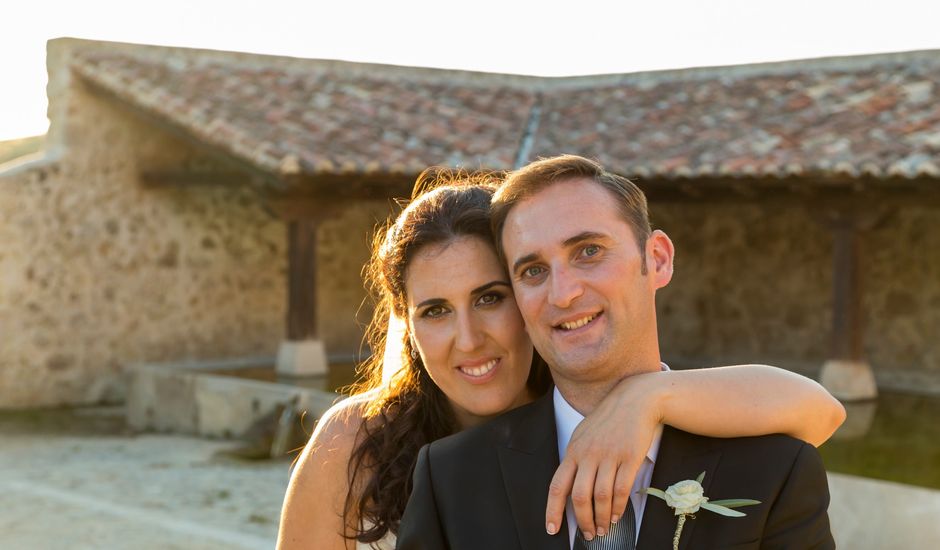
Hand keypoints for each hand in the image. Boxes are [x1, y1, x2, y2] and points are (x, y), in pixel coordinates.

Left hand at [545, 374, 662, 538]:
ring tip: (602, 529)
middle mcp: (588, 454)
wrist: (635, 399)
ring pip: (600, 496)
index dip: (553, 510)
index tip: (552, 529)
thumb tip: (569, 488)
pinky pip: (621, 489)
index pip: (557, 485)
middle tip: (587, 535)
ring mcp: (609, 455)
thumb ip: (576, 459)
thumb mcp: (584, 435)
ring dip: (601, 518)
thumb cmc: (608, 419)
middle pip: (579, 496)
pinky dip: (618, 507)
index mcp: (573, 450)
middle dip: (581, 520)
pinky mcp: (629, 457)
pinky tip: (616, 516)